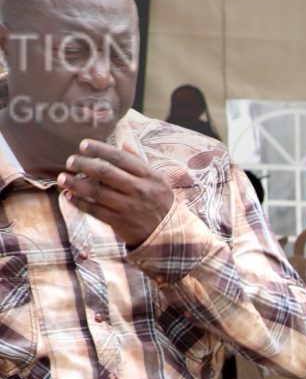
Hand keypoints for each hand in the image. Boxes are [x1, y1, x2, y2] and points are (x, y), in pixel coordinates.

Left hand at [58, 139, 173, 247]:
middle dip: (84, 165)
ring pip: (97, 193)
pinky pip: (95, 211)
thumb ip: (139, 162)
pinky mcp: (120, 223)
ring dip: (76, 184)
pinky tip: (69, 196)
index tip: (83, 145)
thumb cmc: (160, 202)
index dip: (100, 150)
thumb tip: (124, 143)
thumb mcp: (157, 180)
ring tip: (62, 178)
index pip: (120, 158)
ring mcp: (129, 207)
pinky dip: (80, 203)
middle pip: (106, 173)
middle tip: (70, 161)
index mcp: (148, 176)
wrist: (170, 234)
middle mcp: (139, 190)